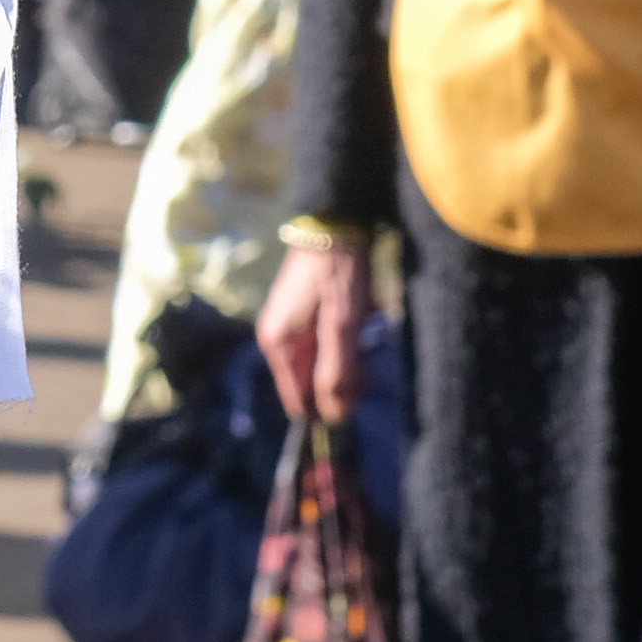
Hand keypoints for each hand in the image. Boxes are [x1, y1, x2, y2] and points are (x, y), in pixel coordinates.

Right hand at [257, 237, 373, 422]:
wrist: (333, 224)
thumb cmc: (336, 275)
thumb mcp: (342, 326)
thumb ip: (336, 372)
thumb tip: (333, 417)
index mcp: (278, 345)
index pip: (299, 403)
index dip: (328, 405)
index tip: (356, 388)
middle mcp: (276, 340)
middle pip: (312, 384)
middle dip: (343, 376)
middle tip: (364, 353)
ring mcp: (288, 326)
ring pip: (322, 365)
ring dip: (347, 355)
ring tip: (361, 327)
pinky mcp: (301, 316)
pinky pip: (325, 345)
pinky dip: (344, 339)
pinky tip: (356, 317)